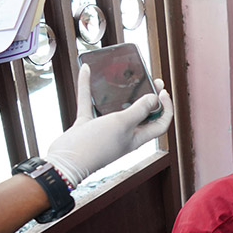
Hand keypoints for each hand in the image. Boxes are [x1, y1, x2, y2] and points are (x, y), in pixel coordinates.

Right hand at [45, 63, 174, 186]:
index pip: (160, 124)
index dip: (166, 108)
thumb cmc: (96, 145)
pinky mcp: (87, 125)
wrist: (66, 161)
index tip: (163, 91)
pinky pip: (90, 102)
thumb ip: (139, 111)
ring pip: (117, 108)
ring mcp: (105, 130)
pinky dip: (88, 87)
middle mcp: (124, 134)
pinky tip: (86, 71)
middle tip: (152, 80)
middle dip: (150, 98)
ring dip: (122, 93)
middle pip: (142, 115)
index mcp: (137, 138)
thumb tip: (155, 99)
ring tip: (128, 78)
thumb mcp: (122, 124)